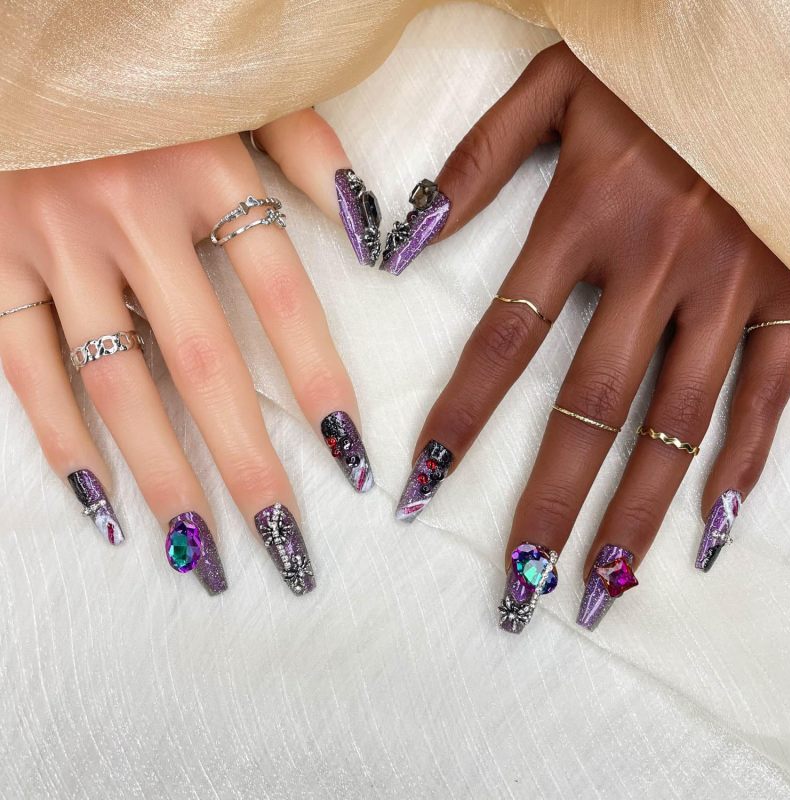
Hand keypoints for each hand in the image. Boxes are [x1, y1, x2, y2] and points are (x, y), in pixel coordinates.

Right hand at [0, 110, 375, 594]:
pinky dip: (58, 438)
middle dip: (247, 463)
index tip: (349, 459)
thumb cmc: (144, 64)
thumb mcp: (240, 85)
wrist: (22, 23)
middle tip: (283, 544)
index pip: (283, 297)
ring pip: (116, 382)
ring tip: (202, 549)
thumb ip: (310, 147)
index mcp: (206, 166)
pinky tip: (99, 504)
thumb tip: (373, 229)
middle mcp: (131, 213)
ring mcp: (54, 240)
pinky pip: (22, 365)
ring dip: (161, 474)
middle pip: (204, 365)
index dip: (319, 381)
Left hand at [389, 43, 789, 632]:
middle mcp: (658, 264)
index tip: (422, 488)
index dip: (461, 420)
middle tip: (519, 583)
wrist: (774, 33)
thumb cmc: (653, 65)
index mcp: (587, 214)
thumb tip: (398, 240)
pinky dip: (743, 463)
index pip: (504, 341)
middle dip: (551, 502)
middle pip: (590, 407)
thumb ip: (475, 160)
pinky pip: (772, 394)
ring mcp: (733, 284)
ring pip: (678, 422)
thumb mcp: (555, 87)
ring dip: (637, 510)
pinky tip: (709, 530)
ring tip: (600, 583)